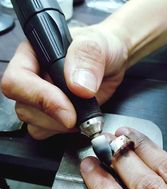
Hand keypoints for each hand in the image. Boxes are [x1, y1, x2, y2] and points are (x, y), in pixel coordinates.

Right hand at [1, 25, 127, 138]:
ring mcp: (42, 99)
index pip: (18, 79)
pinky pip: (47, 132)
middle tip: (79, 114)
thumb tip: (78, 85)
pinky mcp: (52, 115)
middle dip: (54, 116)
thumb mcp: (99, 44)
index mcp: (34, 53)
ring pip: (35, 123)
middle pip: (24, 106)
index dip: (40, 97)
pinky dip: (65, 131)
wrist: (114, 63)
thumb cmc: (103, 47)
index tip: (68, 108)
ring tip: (83, 112)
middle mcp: (33, 77)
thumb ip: (87, 57)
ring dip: (61, 125)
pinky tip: (80, 119)